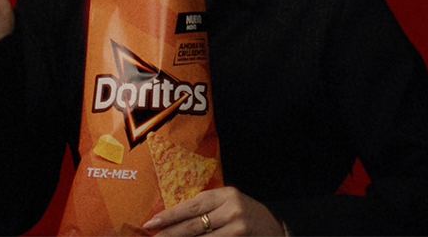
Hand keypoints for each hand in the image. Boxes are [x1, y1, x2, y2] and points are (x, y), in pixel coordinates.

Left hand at [143, 187, 285, 235]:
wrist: (276, 231)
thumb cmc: (246, 216)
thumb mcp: (229, 205)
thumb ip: (207, 208)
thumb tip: (173, 218)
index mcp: (225, 195)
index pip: (192, 205)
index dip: (170, 215)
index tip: (152, 222)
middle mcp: (231, 209)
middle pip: (193, 226)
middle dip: (169, 234)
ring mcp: (237, 227)